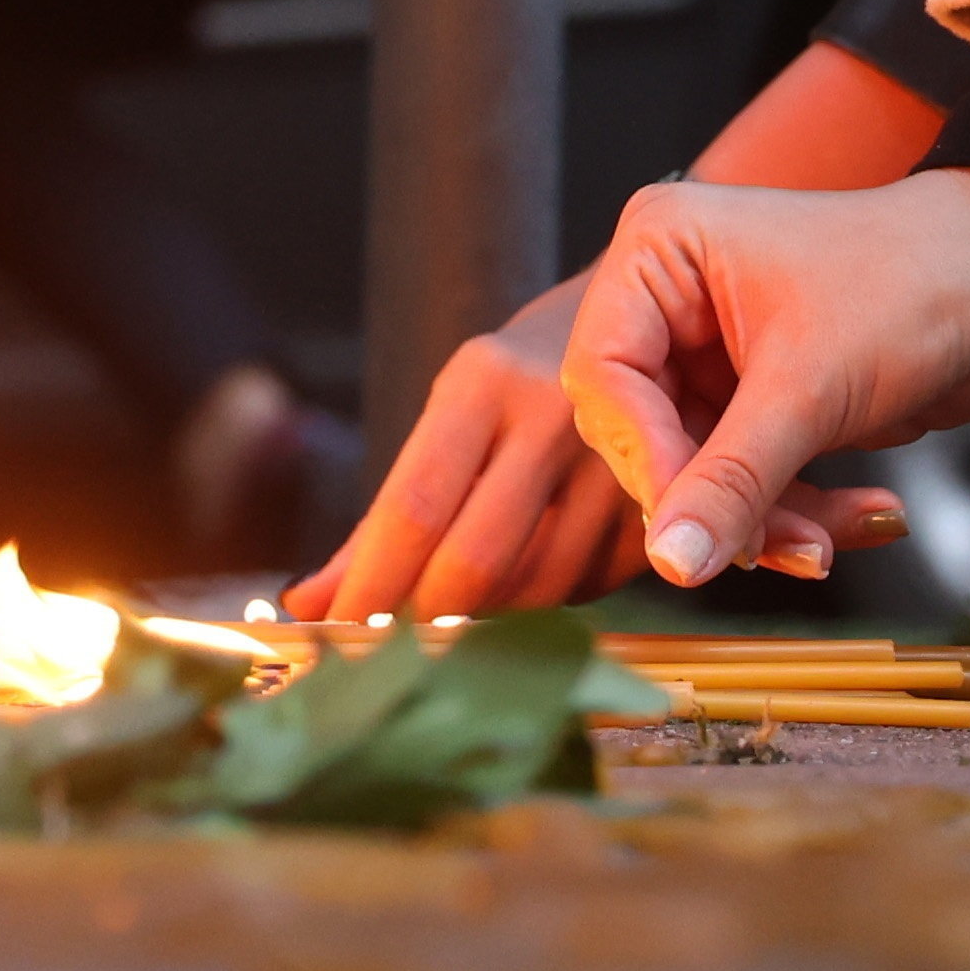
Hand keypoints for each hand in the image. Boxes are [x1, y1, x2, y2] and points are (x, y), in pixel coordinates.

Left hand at [291, 266, 625, 618]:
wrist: (641, 317)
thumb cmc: (524, 375)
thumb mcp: (453, 412)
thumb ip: (383, 516)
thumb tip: (306, 604)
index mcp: (484, 379)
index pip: (413, 505)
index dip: (369, 584)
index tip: (333, 636)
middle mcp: (554, 411)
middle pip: (474, 558)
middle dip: (425, 622)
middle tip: (392, 653)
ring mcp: (620, 456)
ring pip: (537, 587)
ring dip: (490, 621)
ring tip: (464, 612)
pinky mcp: (663, 497)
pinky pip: (592, 587)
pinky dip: (552, 602)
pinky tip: (535, 580)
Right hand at [559, 169, 969, 590]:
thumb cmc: (917, 279)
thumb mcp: (813, 386)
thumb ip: (733, 479)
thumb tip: (671, 563)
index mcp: (660, 254)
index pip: (605, 378)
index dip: (646, 461)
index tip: (690, 528)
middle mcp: (674, 298)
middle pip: (648, 435)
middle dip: (719, 500)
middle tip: (775, 547)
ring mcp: (717, 351)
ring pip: (704, 471)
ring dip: (768, 520)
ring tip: (828, 546)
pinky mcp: (764, 395)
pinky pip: (754, 476)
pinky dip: (802, 509)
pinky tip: (870, 517)